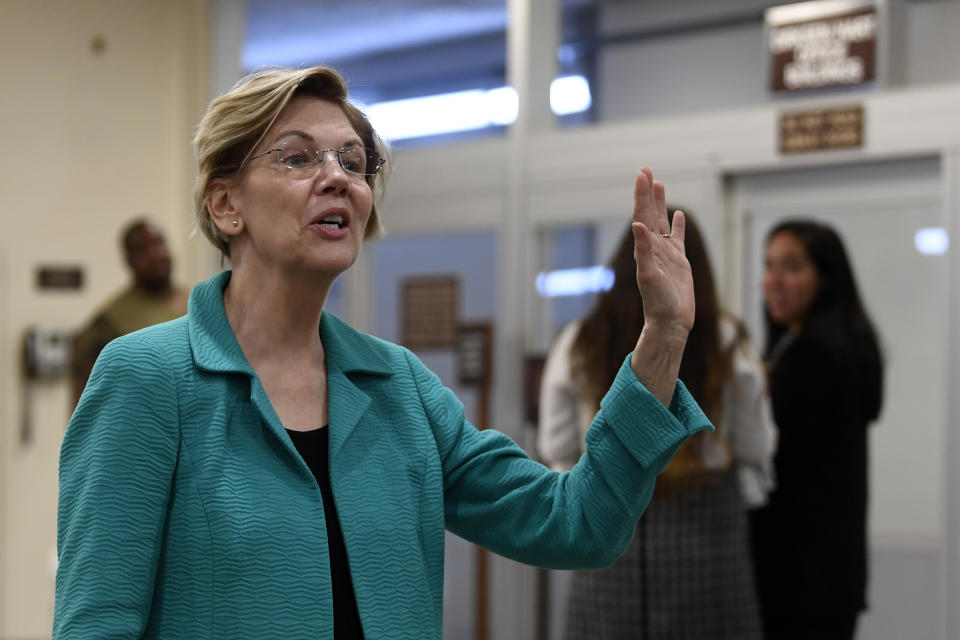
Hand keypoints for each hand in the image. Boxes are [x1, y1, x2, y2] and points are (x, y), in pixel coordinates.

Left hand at [631, 167, 694, 337]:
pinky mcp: (679, 262)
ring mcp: (666, 254)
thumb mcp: (649, 276)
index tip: (642, 175)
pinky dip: (677, 225)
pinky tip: (678, 214)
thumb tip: (637, 226)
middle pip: (649, 213)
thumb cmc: (658, 303)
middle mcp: (653, 248)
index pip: (642, 215)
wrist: (670, 323)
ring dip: (660, 203)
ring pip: (663, 221)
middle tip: (645, 170)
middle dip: (647, 192)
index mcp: (645, 248)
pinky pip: (677, 238)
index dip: (641, 195)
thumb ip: (644, 251)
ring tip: (657, 184)